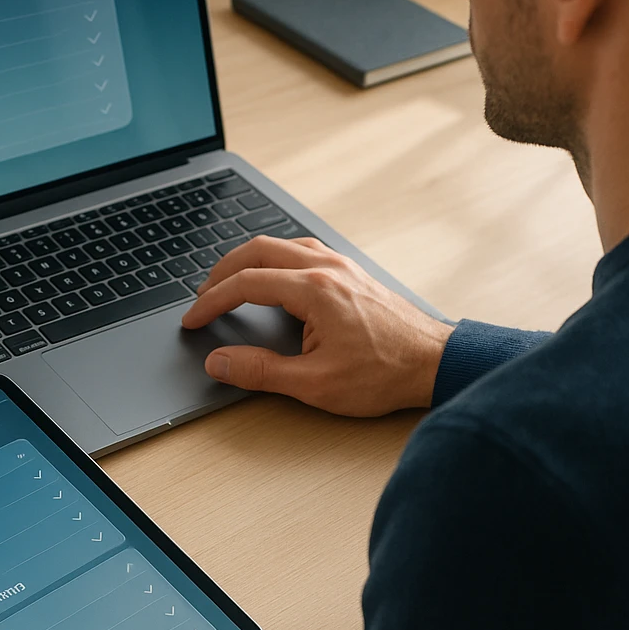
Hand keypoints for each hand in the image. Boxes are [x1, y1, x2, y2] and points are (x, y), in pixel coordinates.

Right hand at [181, 236, 452, 415]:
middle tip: (202, 295)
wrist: (435, 363)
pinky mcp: (351, 272)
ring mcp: (341, 266)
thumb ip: (261, 371)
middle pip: (258, 250)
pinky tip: (273, 276)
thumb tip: (220, 362)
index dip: (211, 301)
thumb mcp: (315, 384)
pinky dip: (275, 259)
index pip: (245, 283)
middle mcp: (326, 268)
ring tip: (229, 282)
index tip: (193, 319)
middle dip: (222, 271)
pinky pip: (303, 250)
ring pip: (281, 245)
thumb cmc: (384, 373)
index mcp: (314, 290)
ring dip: (248, 260)